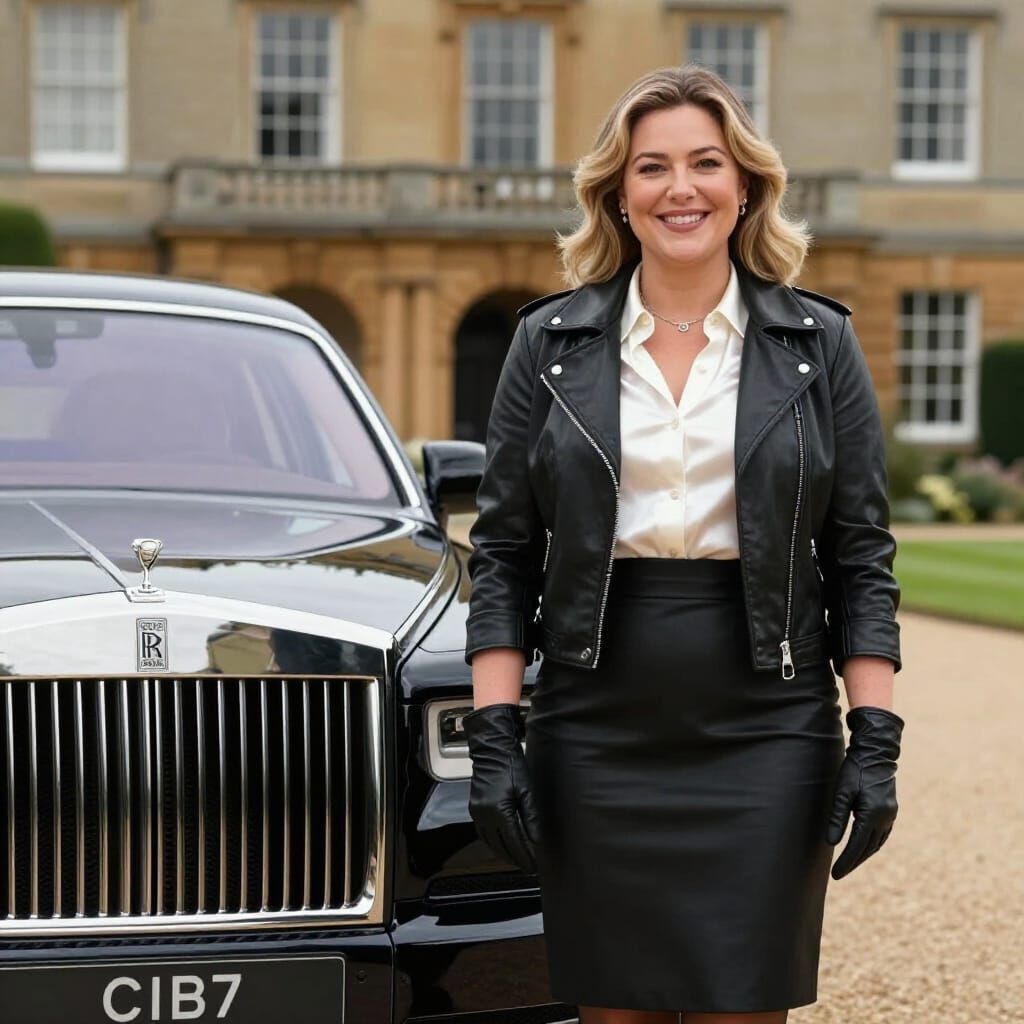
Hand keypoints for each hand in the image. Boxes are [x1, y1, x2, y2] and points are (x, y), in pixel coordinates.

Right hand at [463, 703, 539, 873]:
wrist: (491, 750)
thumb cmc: (511, 766)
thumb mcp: (527, 791)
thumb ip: (531, 817)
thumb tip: (536, 840)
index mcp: (499, 811)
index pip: (514, 843)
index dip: (524, 857)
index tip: (533, 867)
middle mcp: (485, 815)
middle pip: (501, 846)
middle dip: (515, 859)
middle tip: (528, 868)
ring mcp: (477, 812)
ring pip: (490, 842)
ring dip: (503, 853)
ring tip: (517, 860)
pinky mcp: (474, 808)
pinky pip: (482, 833)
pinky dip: (493, 842)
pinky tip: (501, 844)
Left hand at [827, 706, 903, 879]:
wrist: (876, 753)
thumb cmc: (855, 769)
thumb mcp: (842, 791)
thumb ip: (836, 817)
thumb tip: (830, 842)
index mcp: (872, 814)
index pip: (857, 846)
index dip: (846, 862)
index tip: (835, 875)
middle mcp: (885, 818)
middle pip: (868, 849)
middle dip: (853, 862)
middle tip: (839, 874)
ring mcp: (890, 815)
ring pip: (876, 844)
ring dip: (863, 855)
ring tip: (848, 864)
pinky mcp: (891, 810)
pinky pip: (881, 835)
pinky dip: (871, 845)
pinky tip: (862, 847)